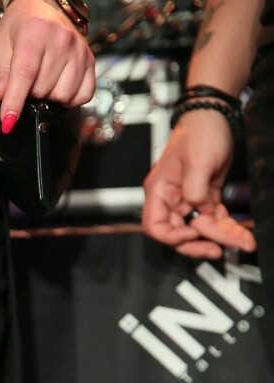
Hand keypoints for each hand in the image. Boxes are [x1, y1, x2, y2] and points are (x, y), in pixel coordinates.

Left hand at [0, 0, 95, 129]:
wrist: (44, 7)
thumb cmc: (20, 27)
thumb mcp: (2, 46)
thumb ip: (2, 75)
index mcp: (35, 32)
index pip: (25, 74)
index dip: (14, 102)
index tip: (7, 122)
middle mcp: (62, 40)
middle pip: (43, 89)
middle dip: (29, 93)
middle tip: (26, 80)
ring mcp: (79, 50)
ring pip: (63, 95)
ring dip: (49, 96)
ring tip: (42, 80)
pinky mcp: (91, 60)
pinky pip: (83, 95)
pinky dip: (70, 98)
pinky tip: (59, 85)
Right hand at [141, 110, 255, 258]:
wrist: (215, 117)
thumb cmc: (199, 132)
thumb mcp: (198, 162)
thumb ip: (196, 190)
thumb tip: (199, 211)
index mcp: (160, 191)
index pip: (155, 226)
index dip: (172, 236)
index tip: (192, 233)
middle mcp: (172, 198)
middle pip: (179, 232)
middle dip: (200, 243)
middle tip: (218, 250)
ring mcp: (189, 198)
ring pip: (201, 228)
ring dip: (222, 238)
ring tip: (242, 243)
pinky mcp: (206, 196)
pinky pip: (215, 218)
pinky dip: (228, 228)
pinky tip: (241, 234)